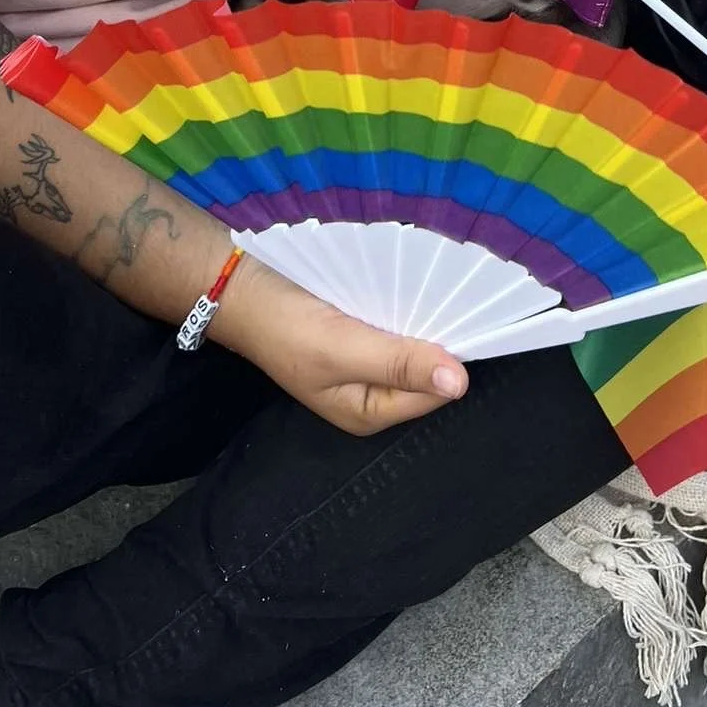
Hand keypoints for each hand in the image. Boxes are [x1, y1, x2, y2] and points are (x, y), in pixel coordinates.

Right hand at [213, 254, 468, 433]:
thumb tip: (461, 383)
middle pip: (425, 373)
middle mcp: (373, 396)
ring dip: (424, 325)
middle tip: (453, 303)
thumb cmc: (288, 329)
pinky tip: (412, 292)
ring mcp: (367, 366)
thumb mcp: (344, 349)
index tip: (462, 323)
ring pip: (414, 349)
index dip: (448, 360)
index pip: (432, 392)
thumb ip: (399, 364)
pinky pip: (396, 330)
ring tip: (437, 294)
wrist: (245, 294)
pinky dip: (405, 313)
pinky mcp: (360, 338)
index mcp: (370, 413)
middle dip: (438, 343)